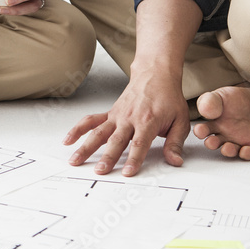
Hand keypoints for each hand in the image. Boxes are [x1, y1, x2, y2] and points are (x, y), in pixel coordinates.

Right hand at [64, 68, 190, 175]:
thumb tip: (175, 161)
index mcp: (148, 121)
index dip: (134, 159)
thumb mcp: (181, 121)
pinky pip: (90, 121)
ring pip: (98, 133)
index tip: (128, 172)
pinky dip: (77, 130)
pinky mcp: (109, 114)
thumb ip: (175, 143)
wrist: (155, 76)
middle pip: (116, 141)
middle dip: (107, 157)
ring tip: (75, 160)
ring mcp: (116, 116)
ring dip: (86, 147)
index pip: (139, 143)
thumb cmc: (168, 98)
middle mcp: (129, 118)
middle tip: (100, 171)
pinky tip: (68, 140)